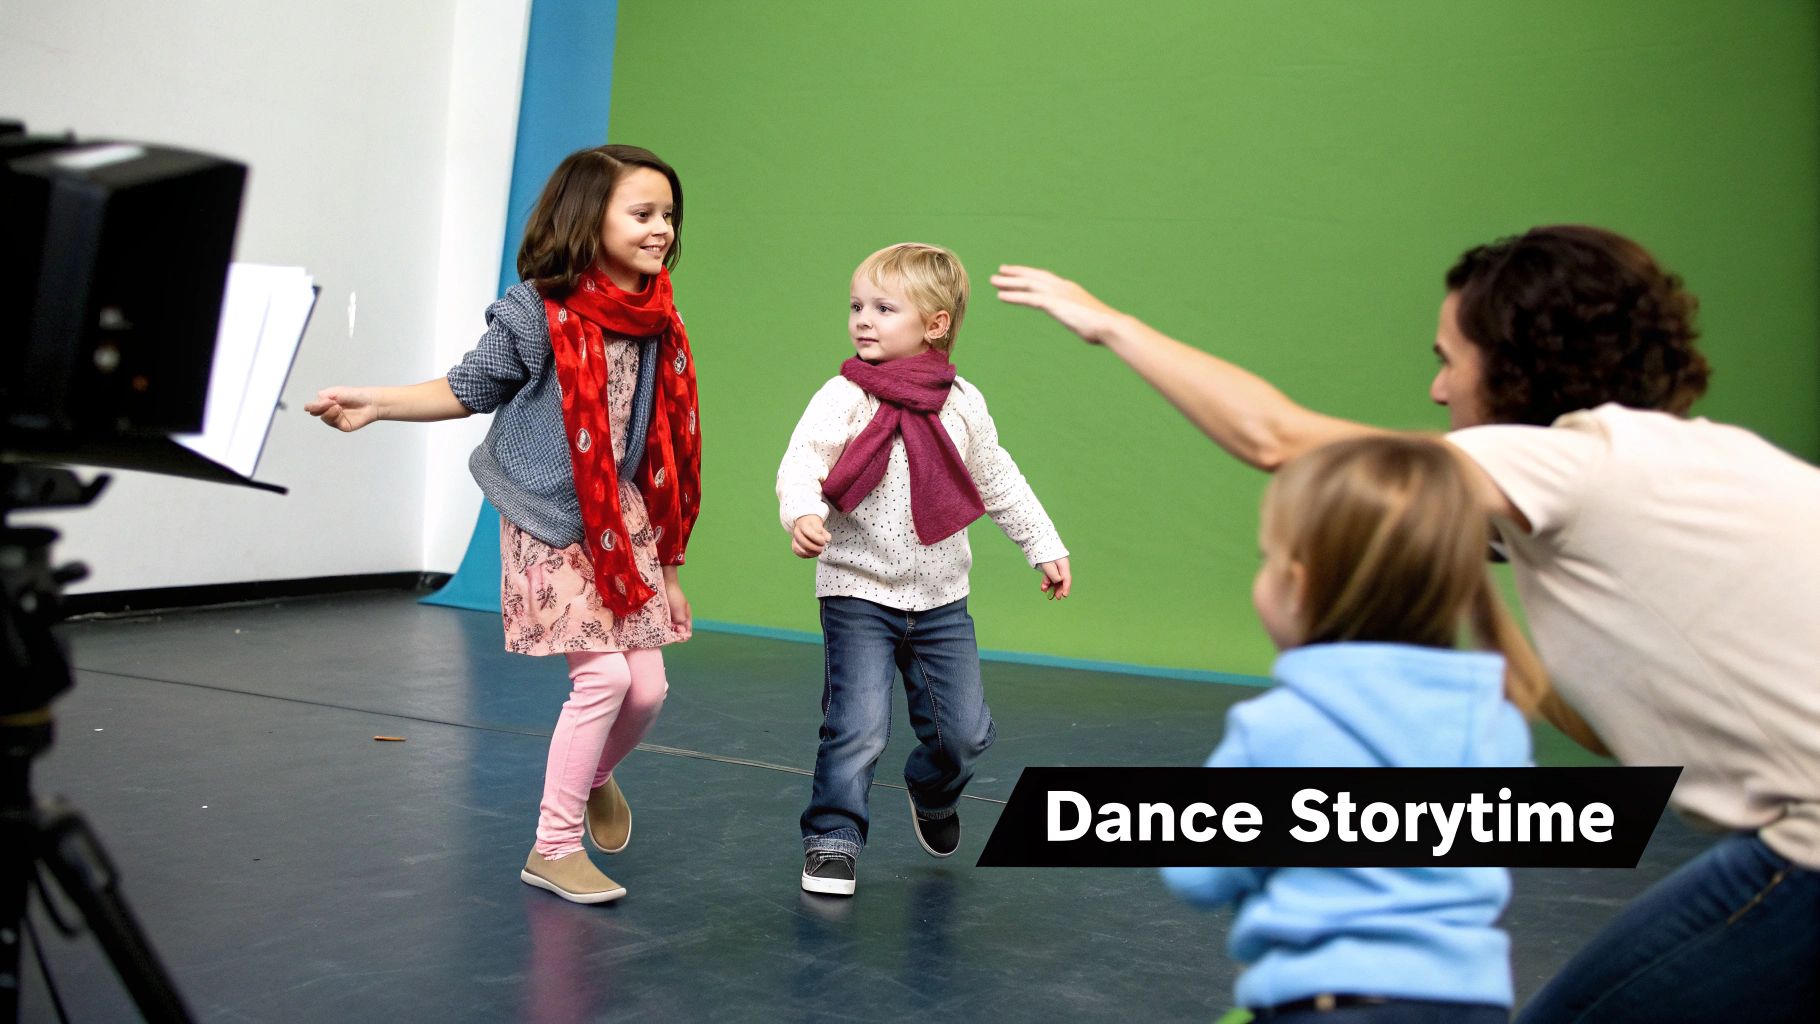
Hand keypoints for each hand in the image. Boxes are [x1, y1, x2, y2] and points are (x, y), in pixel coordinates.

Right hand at [305, 387, 380, 431]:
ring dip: (328, 412)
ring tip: (337, 406)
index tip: (313, 404)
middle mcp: (328, 411)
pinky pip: (333, 423)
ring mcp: (335, 419)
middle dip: (318, 408)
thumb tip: (316, 401)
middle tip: (327, 403)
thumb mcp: (337, 391)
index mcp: (326, 402)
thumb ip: (325, 395)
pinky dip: (334, 416)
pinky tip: (339, 411)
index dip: (311, 406)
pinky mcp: (342, 426)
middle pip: (315, 413)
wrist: (369, 402)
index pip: (313, 406)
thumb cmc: (354, 395)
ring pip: (324, 418)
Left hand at [662, 566, 690, 633]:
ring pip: (668, 628)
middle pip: (676, 632)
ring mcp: (669, 615)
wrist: (663, 580)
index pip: (686, 633)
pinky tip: (654, 624)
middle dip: (671, 634)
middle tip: (663, 632)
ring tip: (657, 629)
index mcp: (686, 618)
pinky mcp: (661, 612)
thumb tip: (682, 636)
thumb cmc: (673, 595)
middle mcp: (678, 618)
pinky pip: (660, 622)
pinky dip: (658, 624)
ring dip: (663, 629)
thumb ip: (681, 624)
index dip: (681, 637)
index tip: (673, 636)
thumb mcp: (680, 611)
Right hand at [791, 514, 830, 557]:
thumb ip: (825, 533)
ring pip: (800, 549)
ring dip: (811, 552)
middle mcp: (797, 532)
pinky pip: (798, 553)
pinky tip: (813, 553)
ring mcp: (794, 539)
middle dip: (815, 547)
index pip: (809, 533)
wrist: (805, 523)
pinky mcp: (794, 546)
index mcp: (803, 524)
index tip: (824, 541)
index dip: (817, 539)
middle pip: (804, 542)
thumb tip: (827, 539)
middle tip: (822, 548)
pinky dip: (807, 555)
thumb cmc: (813, 525)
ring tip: (818, 552)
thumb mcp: (820, 525)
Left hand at [991, 266, 1123, 344]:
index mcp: (1070, 289)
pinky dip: (1014, 296)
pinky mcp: (1054, 303)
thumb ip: (1081, 319)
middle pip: (1034, 276)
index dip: (1031, 275)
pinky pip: (1029, 298)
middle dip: (1017, 273)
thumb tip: (1086, 327)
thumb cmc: (1103, 327)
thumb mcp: (1088, 320)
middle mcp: (1062, 287)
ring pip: (1028, 284)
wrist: (1110, 326)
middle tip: (1000, 271)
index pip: (1046, 278)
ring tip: (993, 280)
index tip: (1020, 274)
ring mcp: (1058, 294)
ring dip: (1009, 282)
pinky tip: (1001, 296)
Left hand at [1038, 557, 1070, 599]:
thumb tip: (1058, 581)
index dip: (1066, 587)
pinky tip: (1043, 588)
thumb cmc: (1044, 553)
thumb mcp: (1048, 565)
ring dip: (1051, 586)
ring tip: (1046, 592)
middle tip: (1057, 597)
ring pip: (1055, 579)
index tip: (1064, 595)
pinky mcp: (1048, 566)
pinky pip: (1049, 576)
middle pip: (1062, 580)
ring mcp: (1054, 566)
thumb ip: (1054, 574)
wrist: (1036, 542)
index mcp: (1063, 564)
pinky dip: (1046, 582)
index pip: (1066, 578)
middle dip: (1059, 589)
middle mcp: (1060, 566)